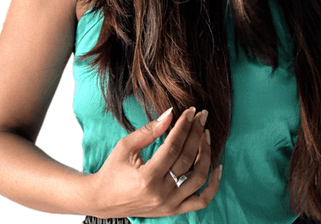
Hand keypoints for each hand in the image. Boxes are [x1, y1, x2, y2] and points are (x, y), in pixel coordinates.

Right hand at [87, 107, 220, 218]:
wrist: (103, 200)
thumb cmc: (113, 170)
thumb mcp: (126, 146)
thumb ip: (149, 130)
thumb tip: (170, 114)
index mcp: (147, 177)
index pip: (174, 146)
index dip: (184, 126)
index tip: (191, 110)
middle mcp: (161, 194)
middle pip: (188, 159)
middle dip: (196, 133)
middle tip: (201, 116)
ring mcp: (169, 205)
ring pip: (198, 178)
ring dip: (206, 153)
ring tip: (205, 135)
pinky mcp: (173, 210)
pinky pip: (201, 200)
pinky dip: (213, 185)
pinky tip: (217, 167)